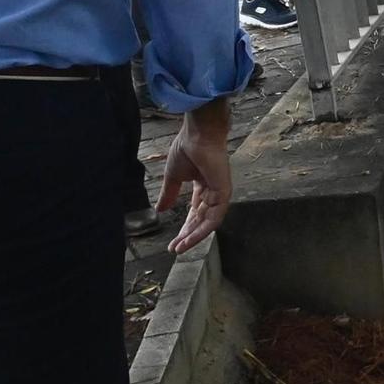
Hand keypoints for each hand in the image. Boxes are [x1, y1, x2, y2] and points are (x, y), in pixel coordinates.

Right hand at [158, 99, 232, 252]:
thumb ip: (168, 194)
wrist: (198, 134)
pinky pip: (214, 218)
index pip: (194, 213)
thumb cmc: (187, 148)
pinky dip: (202, 230)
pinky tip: (189, 239)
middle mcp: (212, 192)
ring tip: (180, 248)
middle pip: (200, 220)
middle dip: (188, 235)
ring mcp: (219, 193)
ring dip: (193, 236)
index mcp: (202, 186)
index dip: (184, 228)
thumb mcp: (173, 177)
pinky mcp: (224, 193)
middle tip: (175, 249)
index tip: (172, 242)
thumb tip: (159, 211)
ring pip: (207, 223)